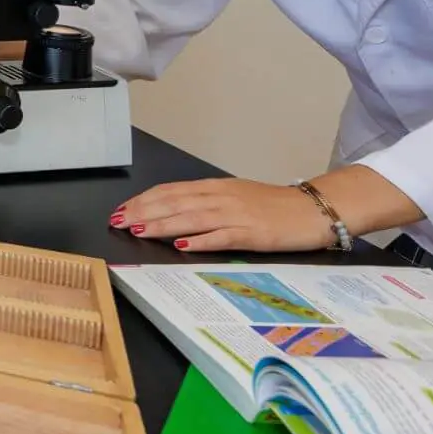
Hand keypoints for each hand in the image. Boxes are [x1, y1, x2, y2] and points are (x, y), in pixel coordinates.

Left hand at [110, 178, 345, 253]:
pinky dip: (202, 240)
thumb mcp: (235, 197)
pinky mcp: (254, 233)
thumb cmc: (274, 207)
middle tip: (118, 221)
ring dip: (164, 225)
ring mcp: (237, 215)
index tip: (122, 209)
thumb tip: (173, 213)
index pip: (171, 190)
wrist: (314, 210)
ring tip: (139, 230)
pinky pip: (224, 236)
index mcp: (216, 187)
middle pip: (176, 202)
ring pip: (193, 217)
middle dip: (144, 211)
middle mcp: (222, 197)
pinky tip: (184, 245)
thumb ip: (205, 204)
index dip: (144, 199)